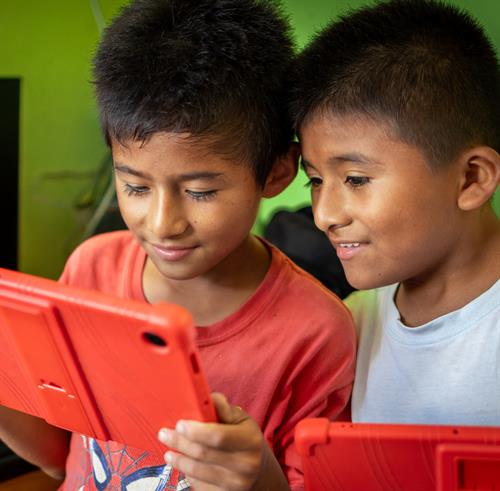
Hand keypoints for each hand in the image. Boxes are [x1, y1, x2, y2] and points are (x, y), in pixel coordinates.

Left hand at [158, 393, 288, 490]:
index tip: (179, 424)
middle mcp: (245, 465)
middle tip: (164, 434)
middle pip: (202, 454)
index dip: (195, 430)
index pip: (218, 436)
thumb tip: (206, 399)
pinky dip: (188, 474)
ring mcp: (236, 484)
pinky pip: (198, 485)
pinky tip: (185, 464)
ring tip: (169, 451)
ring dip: (178, 460)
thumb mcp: (242, 420)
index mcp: (250, 441)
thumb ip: (224, 408)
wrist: (260, 472)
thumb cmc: (245, 439)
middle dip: (179, 442)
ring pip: (197, 471)